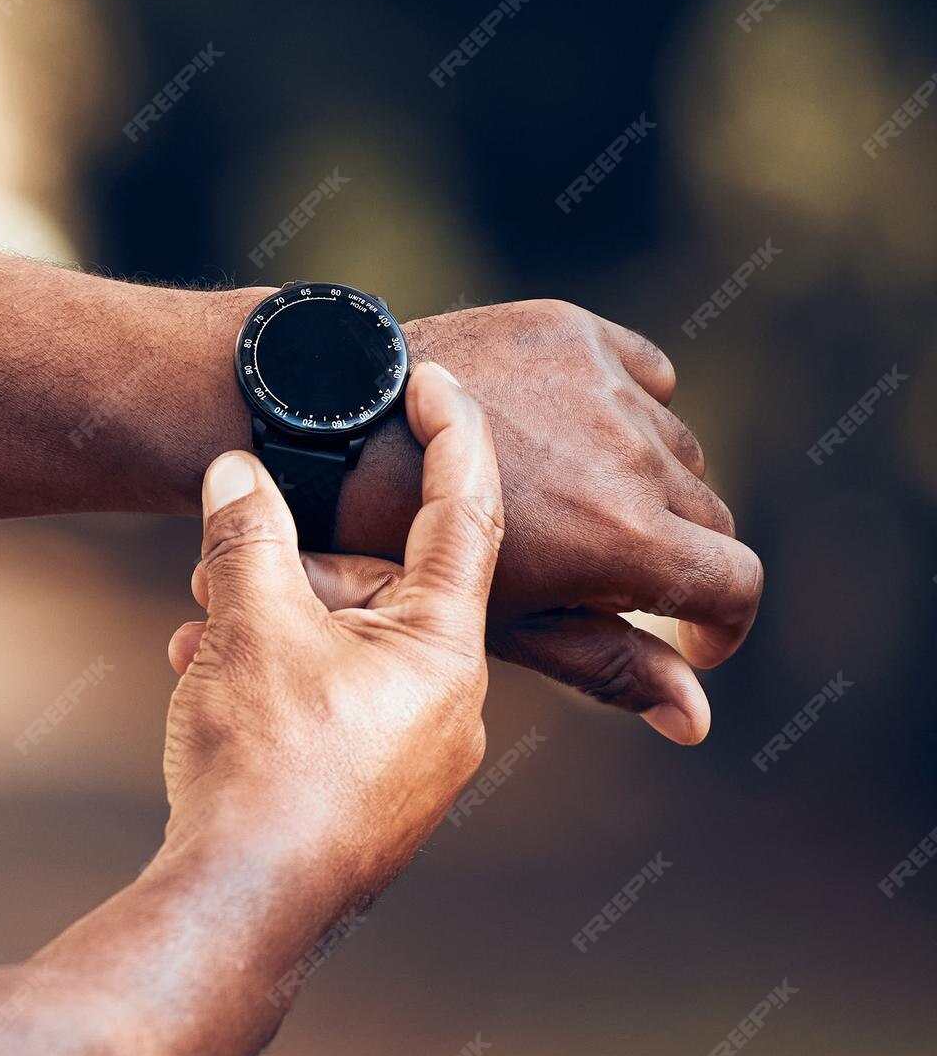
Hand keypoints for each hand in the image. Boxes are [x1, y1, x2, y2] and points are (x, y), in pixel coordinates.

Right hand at [164, 362, 501, 911]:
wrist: (240, 908)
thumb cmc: (262, 766)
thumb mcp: (250, 625)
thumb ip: (248, 535)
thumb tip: (236, 469)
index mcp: (445, 653)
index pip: (467, 516)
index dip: (452, 437)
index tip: (433, 378)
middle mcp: (449, 704)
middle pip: (380, 590)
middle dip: (295, 566)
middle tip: (218, 560)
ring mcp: (413, 757)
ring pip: (345, 650)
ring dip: (270, 626)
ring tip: (196, 633)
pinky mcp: (371, 793)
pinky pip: (331, 703)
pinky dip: (276, 679)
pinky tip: (210, 678)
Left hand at [336, 300, 761, 745]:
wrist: (320, 436)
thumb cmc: (397, 552)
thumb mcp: (503, 622)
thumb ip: (608, 666)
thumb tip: (695, 722)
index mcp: (620, 537)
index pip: (734, 582)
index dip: (720, 623)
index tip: (691, 636)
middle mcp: (630, 455)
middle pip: (708, 515)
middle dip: (676, 558)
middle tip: (612, 576)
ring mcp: (601, 386)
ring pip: (675, 446)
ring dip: (647, 483)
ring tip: (575, 508)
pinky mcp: (569, 333)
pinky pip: (644, 373)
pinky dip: (627, 408)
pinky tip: (578, 438)